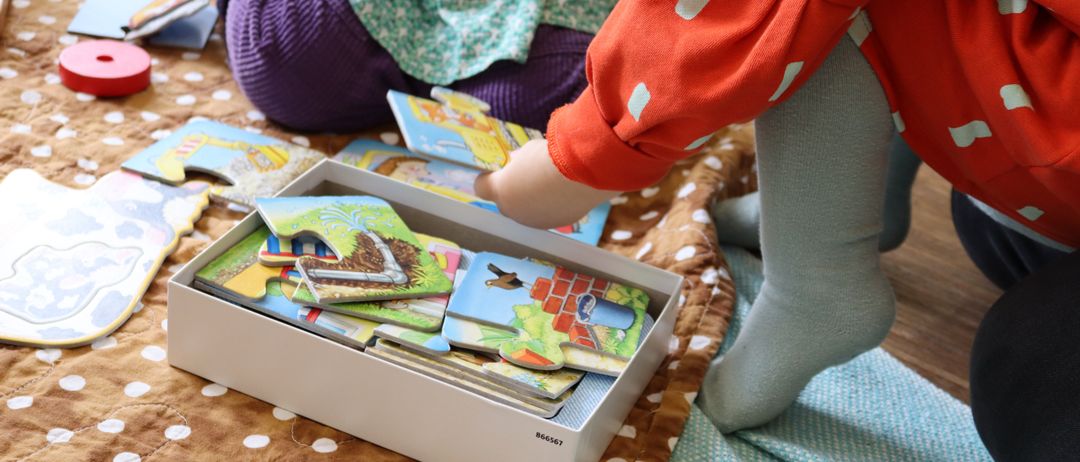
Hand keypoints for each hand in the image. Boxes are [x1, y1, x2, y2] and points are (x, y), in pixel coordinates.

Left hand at [475, 139, 616, 228]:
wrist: (580, 174)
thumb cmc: (549, 157)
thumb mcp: (528, 151)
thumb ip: (519, 160)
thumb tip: (520, 163)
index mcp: (500, 190)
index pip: (481, 187)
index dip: (488, 178)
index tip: (496, 171)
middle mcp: (513, 211)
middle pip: (506, 202)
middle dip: (513, 191)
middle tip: (527, 176)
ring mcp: (535, 220)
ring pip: (528, 211)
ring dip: (534, 200)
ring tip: (551, 183)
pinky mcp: (557, 223)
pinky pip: (550, 213)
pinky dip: (554, 204)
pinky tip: (566, 191)